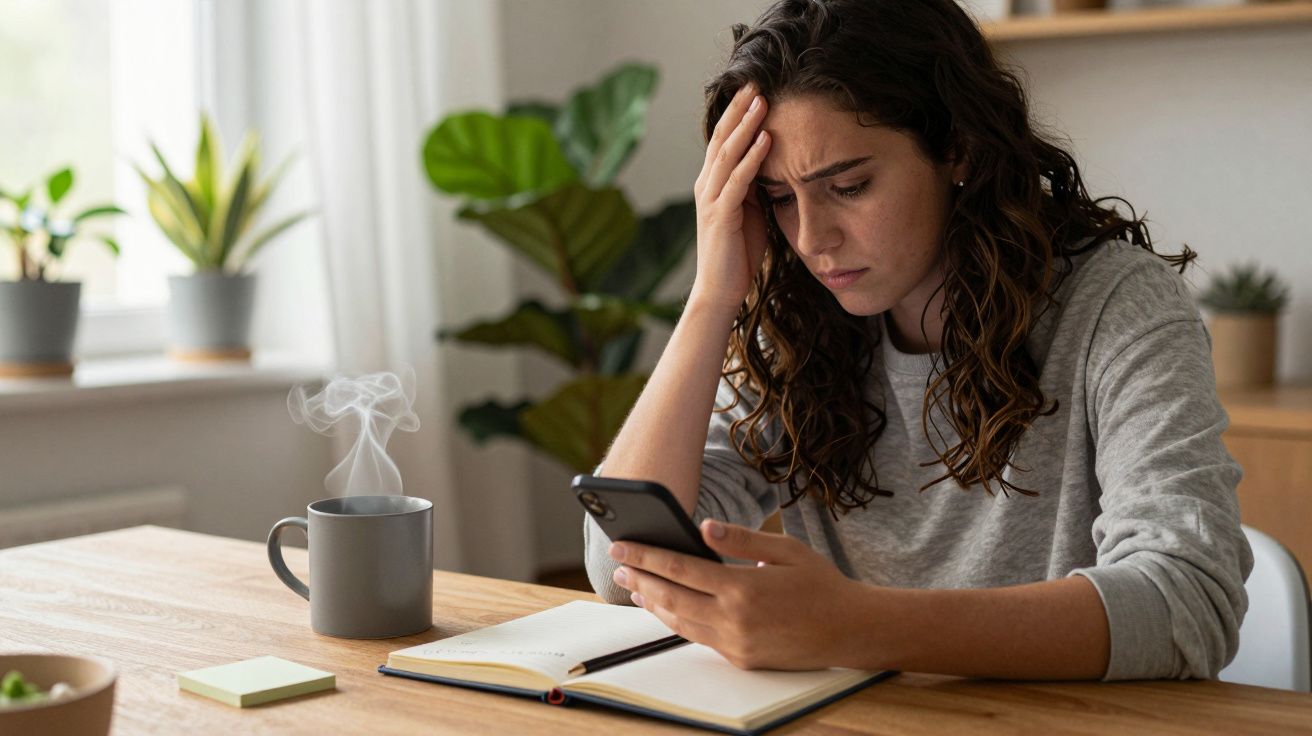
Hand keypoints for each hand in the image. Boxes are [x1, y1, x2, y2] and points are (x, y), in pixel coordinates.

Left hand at [608, 518, 865, 670]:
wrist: (850, 630)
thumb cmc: (821, 584)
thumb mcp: (786, 550)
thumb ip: (742, 539)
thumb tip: (704, 527)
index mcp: (742, 587)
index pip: (680, 568)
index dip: (646, 556)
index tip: (622, 546)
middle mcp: (734, 619)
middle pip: (671, 597)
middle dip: (640, 578)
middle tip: (617, 564)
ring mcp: (736, 643)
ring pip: (680, 622)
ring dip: (653, 603)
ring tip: (634, 586)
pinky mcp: (741, 658)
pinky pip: (699, 638)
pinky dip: (677, 621)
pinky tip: (667, 608)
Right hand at [688, 83, 772, 316]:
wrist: (720, 291)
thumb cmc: (737, 255)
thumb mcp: (749, 213)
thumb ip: (753, 189)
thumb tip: (771, 166)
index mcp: (711, 185)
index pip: (721, 141)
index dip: (736, 115)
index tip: (754, 90)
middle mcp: (705, 187)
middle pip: (720, 139)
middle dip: (739, 110)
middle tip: (755, 82)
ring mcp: (710, 200)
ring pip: (727, 154)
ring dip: (746, 126)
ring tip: (763, 102)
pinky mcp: (720, 215)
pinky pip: (738, 180)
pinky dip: (753, 158)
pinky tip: (766, 140)